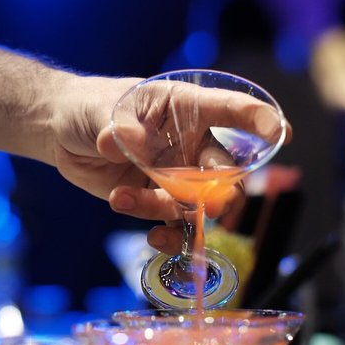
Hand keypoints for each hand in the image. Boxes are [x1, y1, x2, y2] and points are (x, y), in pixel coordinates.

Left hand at [50, 74, 289, 254]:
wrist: (62, 134)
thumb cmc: (88, 107)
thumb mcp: (98, 111)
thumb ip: (117, 128)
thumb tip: (128, 144)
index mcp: (185, 108)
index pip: (229, 109)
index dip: (257, 119)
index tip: (282, 131)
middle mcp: (190, 144)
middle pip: (225, 172)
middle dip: (224, 191)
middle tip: (212, 204)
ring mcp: (176, 176)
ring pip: (196, 206)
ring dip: (168, 212)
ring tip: (125, 199)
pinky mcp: (156, 201)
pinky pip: (175, 225)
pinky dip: (168, 237)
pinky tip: (152, 237)